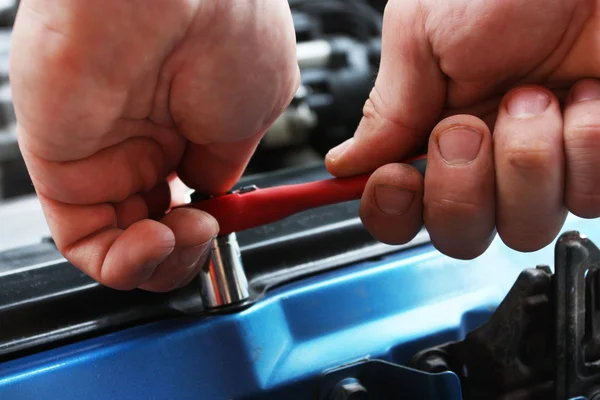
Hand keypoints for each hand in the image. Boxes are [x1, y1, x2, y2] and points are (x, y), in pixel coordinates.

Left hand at [9, 0, 298, 290]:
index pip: (190, 196)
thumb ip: (227, 161)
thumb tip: (211, 191)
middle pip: (155, 228)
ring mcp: (100, 153)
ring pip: (119, 245)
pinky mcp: (60, 165)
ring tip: (186, 237)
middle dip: (189, 252)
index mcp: (187, 122)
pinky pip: (83, 240)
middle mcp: (141, 138)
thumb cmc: (228, 27)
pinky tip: (157, 242)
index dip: (212, 225)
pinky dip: (122, 263)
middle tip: (208, 238)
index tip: (229, 226)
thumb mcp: (257, 110)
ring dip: (161, 264)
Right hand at [326, 0, 599, 257]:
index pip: (398, 207)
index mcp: (432, 126)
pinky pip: (586, 197)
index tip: (397, 177)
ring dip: (526, 160)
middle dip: (460, 187)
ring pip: (524, 227)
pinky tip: (584, 97)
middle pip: (458, 234)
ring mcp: (541, 163)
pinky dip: (584, 145)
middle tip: (468, 127)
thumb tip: (347, 160)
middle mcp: (484, 155)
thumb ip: (387, 105)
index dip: (390, 209)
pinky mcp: (593, 162)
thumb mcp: (424, 28)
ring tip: (534, 97)